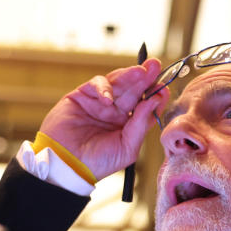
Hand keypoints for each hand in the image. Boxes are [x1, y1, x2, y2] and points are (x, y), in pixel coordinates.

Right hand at [40, 60, 168, 179]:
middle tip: (155, 66)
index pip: (145, 106)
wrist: (66, 165)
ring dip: (129, 76)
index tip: (164, 88)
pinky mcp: (81, 96)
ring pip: (117, 83)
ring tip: (141, 71)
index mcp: (127, 125)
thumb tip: (155, 101)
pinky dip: (103, 88)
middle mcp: (114, 112)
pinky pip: (96, 84)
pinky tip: (108, 99)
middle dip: (145, 77)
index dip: (155, 95)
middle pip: (133, 90)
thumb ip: (140, 124)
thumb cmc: (98, 162)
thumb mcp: (127, 148)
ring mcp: (98, 103)